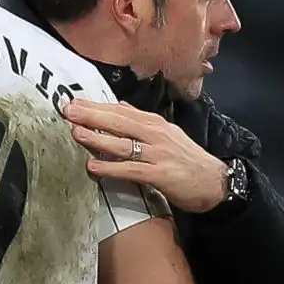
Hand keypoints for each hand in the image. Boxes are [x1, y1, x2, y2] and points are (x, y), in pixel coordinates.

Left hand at [63, 98, 227, 212]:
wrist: (215, 182)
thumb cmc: (187, 159)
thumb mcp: (166, 133)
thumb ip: (141, 120)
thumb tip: (118, 105)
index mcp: (155, 123)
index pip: (121, 111)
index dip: (97, 106)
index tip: (74, 101)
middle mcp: (156, 134)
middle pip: (119, 122)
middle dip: (92, 116)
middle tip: (68, 110)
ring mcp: (158, 154)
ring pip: (123, 144)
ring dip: (98, 138)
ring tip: (76, 133)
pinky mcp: (160, 175)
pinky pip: (131, 170)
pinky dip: (111, 168)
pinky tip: (93, 166)